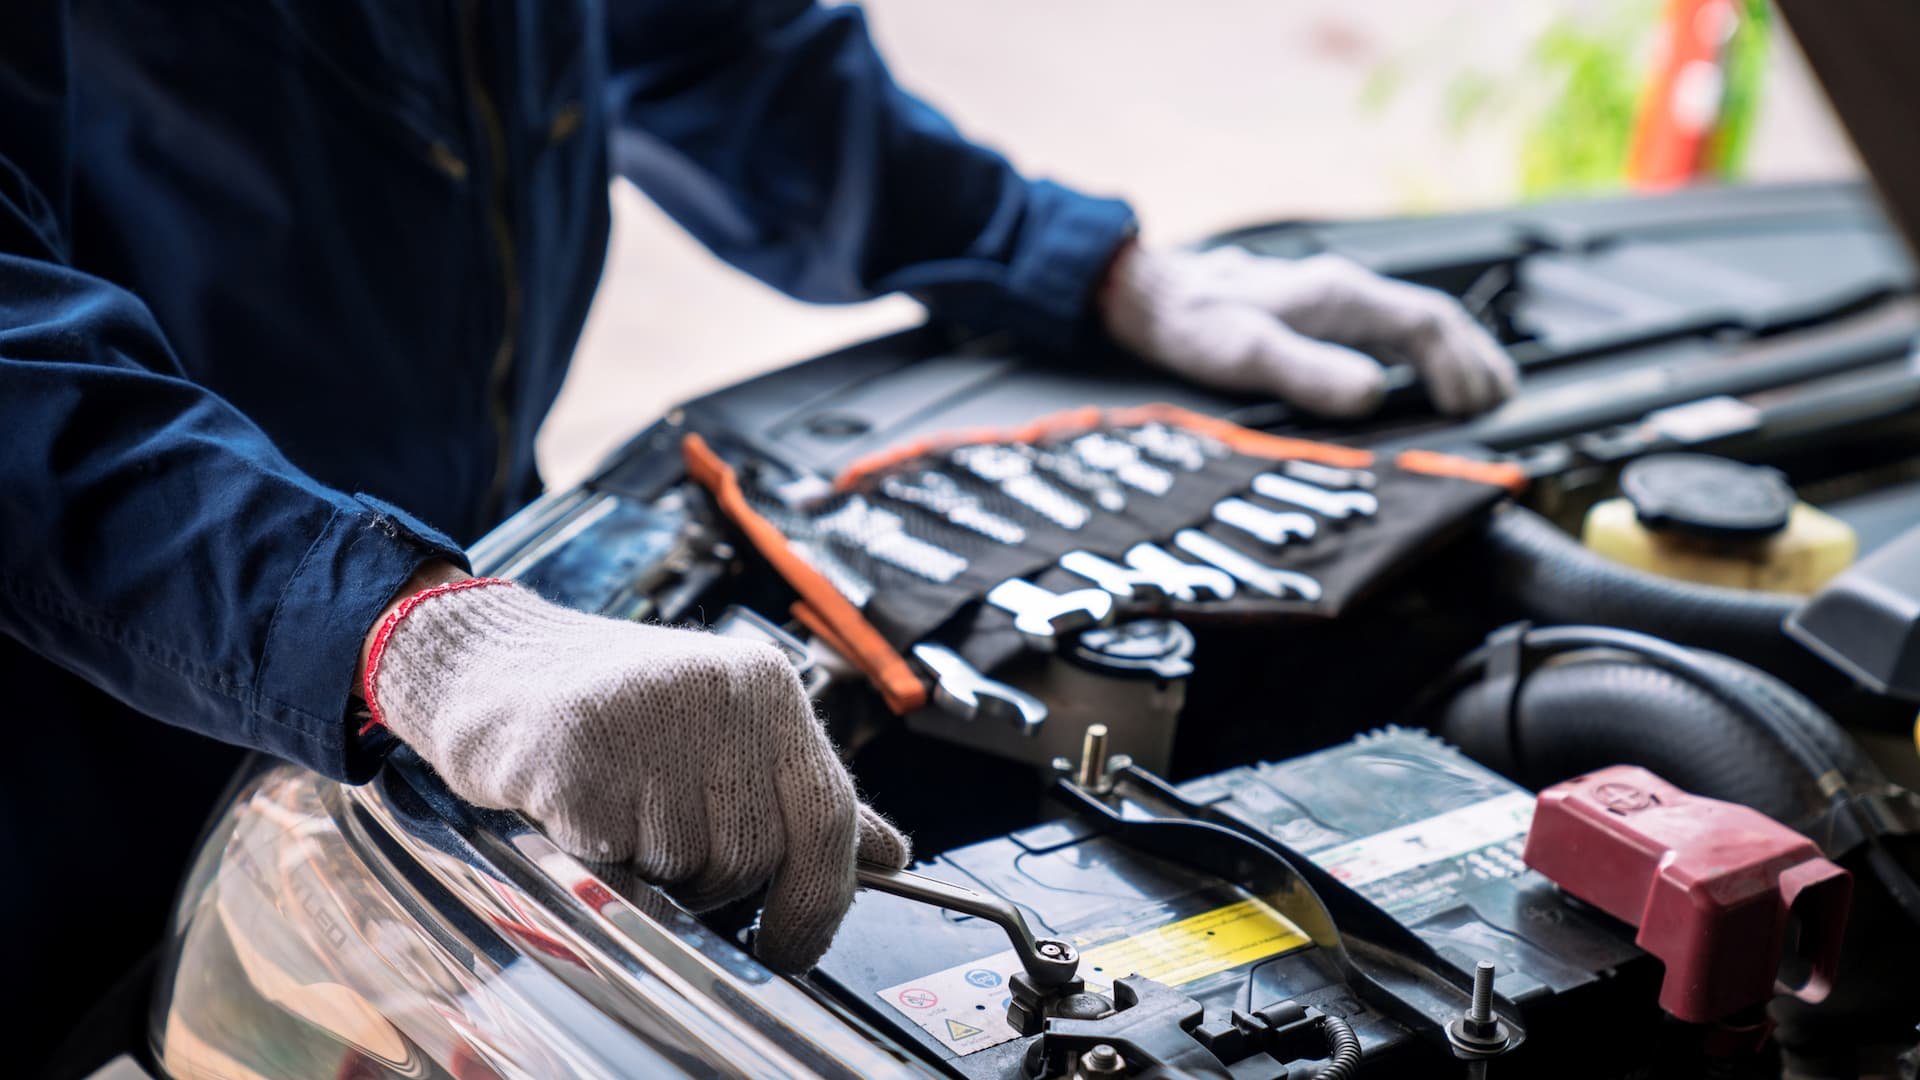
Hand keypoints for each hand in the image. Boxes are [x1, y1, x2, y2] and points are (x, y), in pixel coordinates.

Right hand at [361, 575, 908, 971]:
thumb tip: (889, 854)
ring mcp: (651, 722)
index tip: (792, 946)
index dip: (820, 901)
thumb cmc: (616, 710)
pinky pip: (617, 861)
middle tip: (667, 844)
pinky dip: (600, 857)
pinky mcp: (580, 755)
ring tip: (619, 807)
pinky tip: (579, 808)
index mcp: (768, 686)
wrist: (489, 664)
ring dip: (653, 867)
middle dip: (714, 881)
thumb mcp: (725, 731)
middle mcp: (721, 694)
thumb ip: (804, 794)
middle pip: (756, 857)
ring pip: (687, 867)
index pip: (830, 817)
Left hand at [1100, 243, 1516, 416]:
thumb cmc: (1192, 323)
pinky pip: (1388, 325)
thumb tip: (1373, 393)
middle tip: (1502, 402)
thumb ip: (1308, 372)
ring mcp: (1333, 296)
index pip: (1425, 323)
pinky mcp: (1319, 308)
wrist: (1150, 294)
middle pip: (1433, 317)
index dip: (1459, 365)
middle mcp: (1344, 288)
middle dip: (1474, 358)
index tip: (1476, 405)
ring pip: (1414, 319)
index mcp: (1338, 295)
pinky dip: (1421, 351)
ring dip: (1453, 353)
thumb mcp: (1244, 353)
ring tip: (1482, 391)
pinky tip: (1423, 376)